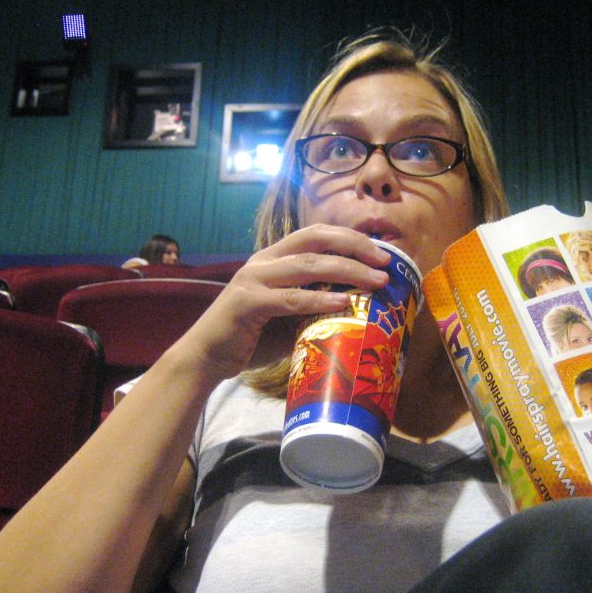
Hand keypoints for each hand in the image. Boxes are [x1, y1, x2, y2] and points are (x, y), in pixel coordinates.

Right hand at [187, 224, 391, 380]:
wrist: (206, 358)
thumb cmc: (251, 338)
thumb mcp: (288, 316)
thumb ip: (314, 304)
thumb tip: (359, 305)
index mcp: (273, 258)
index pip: (316, 234)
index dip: (350, 237)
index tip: (381, 252)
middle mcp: (263, 261)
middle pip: (315, 240)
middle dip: (355, 247)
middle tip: (385, 262)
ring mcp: (253, 279)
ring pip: (307, 265)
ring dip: (347, 270)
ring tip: (376, 281)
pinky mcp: (247, 303)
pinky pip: (290, 298)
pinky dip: (320, 299)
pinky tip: (344, 302)